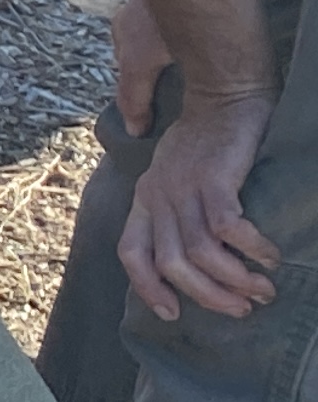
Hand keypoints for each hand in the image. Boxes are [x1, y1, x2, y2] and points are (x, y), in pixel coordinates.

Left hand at [104, 0, 283, 317]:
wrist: (226, 89)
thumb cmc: (211, 136)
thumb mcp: (180, 172)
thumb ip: (179, 206)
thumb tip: (199, 249)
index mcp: (146, 196)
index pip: (131, 252)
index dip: (147, 287)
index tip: (172, 313)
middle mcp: (157, 195)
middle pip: (170, 265)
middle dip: (206, 295)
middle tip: (241, 308)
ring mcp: (182, 187)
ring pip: (198, 254)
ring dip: (232, 280)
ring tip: (262, 290)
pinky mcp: (212, 178)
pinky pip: (226, 228)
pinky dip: (249, 248)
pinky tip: (269, 256)